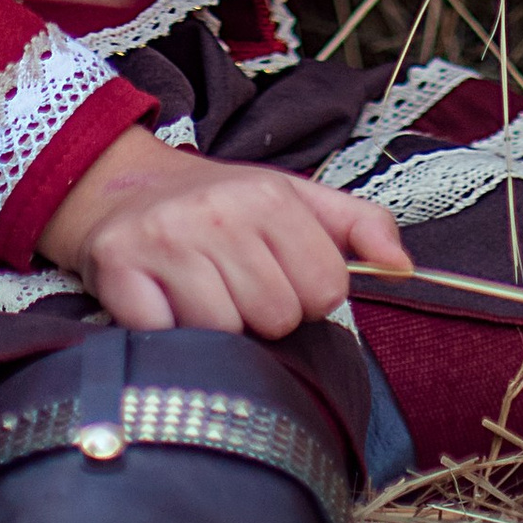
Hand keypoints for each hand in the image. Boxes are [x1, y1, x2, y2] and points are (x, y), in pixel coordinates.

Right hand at [34, 126, 411, 334]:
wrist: (118, 185)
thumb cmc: (216, 204)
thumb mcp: (291, 197)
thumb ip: (358, 225)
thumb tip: (404, 266)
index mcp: (270, 195)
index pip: (326, 289)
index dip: (307, 297)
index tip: (278, 277)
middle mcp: (218, 212)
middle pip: (277, 318)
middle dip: (260, 316)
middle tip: (233, 286)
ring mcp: (165, 241)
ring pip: (225, 333)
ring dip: (214, 329)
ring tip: (198, 295)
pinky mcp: (118, 270)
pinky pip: (167, 338)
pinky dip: (167, 334)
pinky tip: (163, 304)